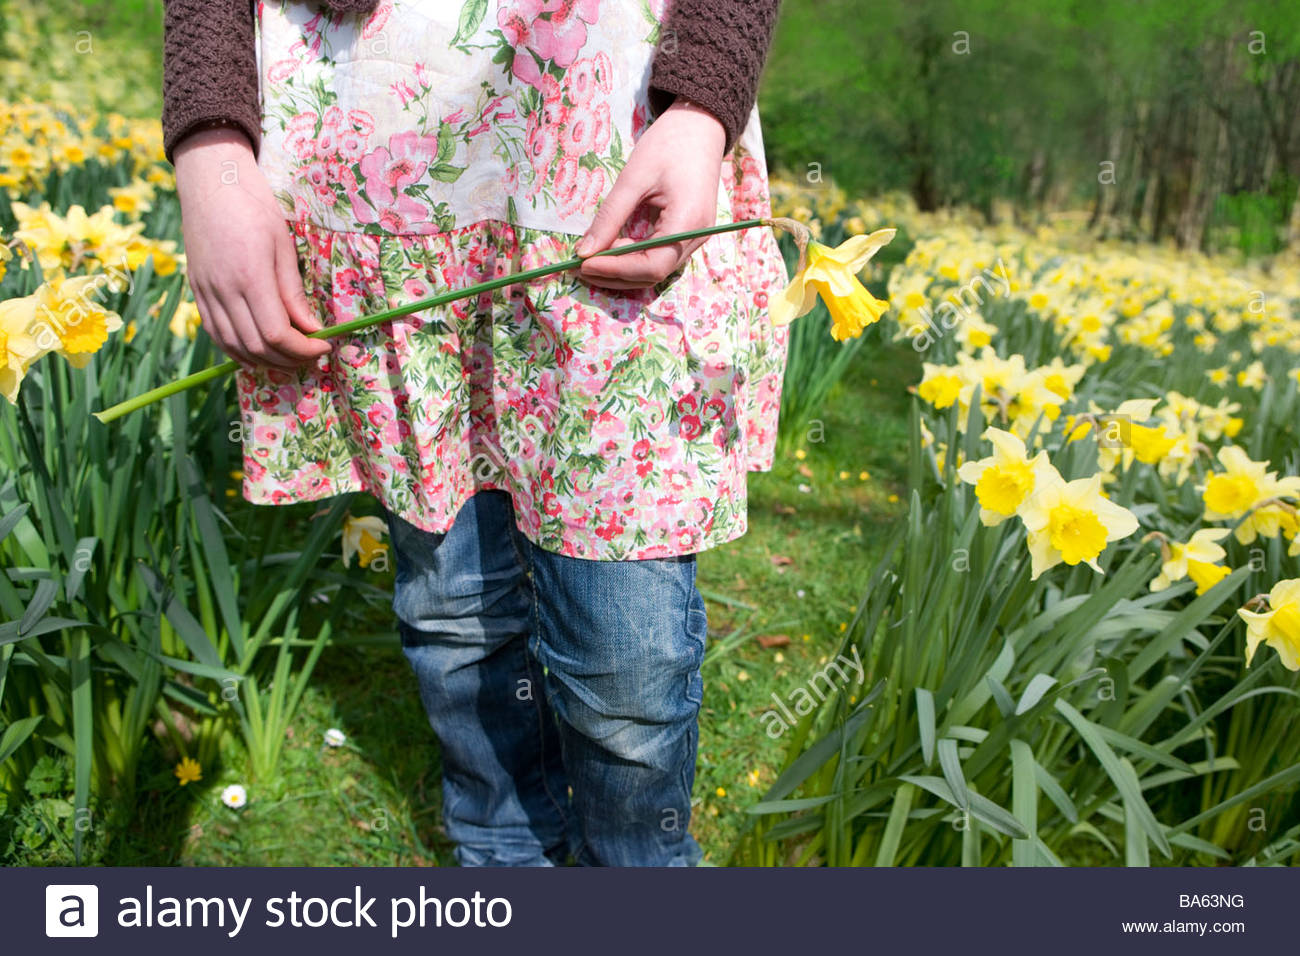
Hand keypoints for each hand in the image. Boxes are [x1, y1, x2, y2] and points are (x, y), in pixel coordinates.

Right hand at [174, 127, 330, 369]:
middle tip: (312, 356)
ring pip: (234, 346)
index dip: (303, 349)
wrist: (211, 185)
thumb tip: (312, 330)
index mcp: (250, 277)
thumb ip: (294, 293)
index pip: (277, 334)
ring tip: (290, 360)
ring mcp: (206, 293)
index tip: (325, 346)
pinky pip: (217, 334)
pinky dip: (238, 352)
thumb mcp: (283, 247)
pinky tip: (258, 354)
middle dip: (289, 359)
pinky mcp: (197, 292)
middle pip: (256, 346)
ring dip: (265, 361)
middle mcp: (224, 290)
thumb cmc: (254, 208)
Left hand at [574, 100, 725, 289]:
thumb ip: (610, 217)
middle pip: (653, 274)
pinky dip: (634, 259)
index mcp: (688, 222)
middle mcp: (697, 237)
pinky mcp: (689, 234)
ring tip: (591, 260)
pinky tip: (612, 250)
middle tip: (579, 266)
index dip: (616, 269)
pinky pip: (660, 257)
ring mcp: (696, 238)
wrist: (700, 126)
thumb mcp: (633, 178)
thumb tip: (584, 252)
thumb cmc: (668, 144)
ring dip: (623, 270)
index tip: (583, 264)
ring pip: (656, 270)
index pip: (651, 265)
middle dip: (615, 274)